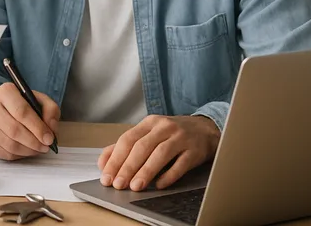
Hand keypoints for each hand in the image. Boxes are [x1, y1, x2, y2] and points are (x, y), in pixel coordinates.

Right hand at [0, 82, 59, 160]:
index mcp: (6, 91)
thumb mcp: (40, 100)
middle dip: (34, 142)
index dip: (38, 128)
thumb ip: (51, 110)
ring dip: (28, 150)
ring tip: (37, 149)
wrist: (0, 109)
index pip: (21, 111)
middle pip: (14, 130)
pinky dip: (19, 156)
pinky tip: (26, 150)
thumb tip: (51, 128)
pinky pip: (4, 153)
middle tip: (45, 146)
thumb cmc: (22, 105)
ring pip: (9, 144)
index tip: (49, 138)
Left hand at [98, 115, 220, 191]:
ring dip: (146, 172)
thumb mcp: (149, 133)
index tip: (107, 176)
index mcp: (149, 122)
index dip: (115, 159)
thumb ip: (125, 146)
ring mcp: (180, 138)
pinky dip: (169, 175)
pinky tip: (159, 185)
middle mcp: (164, 127)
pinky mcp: (195, 150)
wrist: (206, 129)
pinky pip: (181, 164)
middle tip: (118, 184)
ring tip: (135, 187)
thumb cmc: (171, 134)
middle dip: (128, 167)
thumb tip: (104, 163)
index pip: (127, 139)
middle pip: (141, 147)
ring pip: (160, 154)